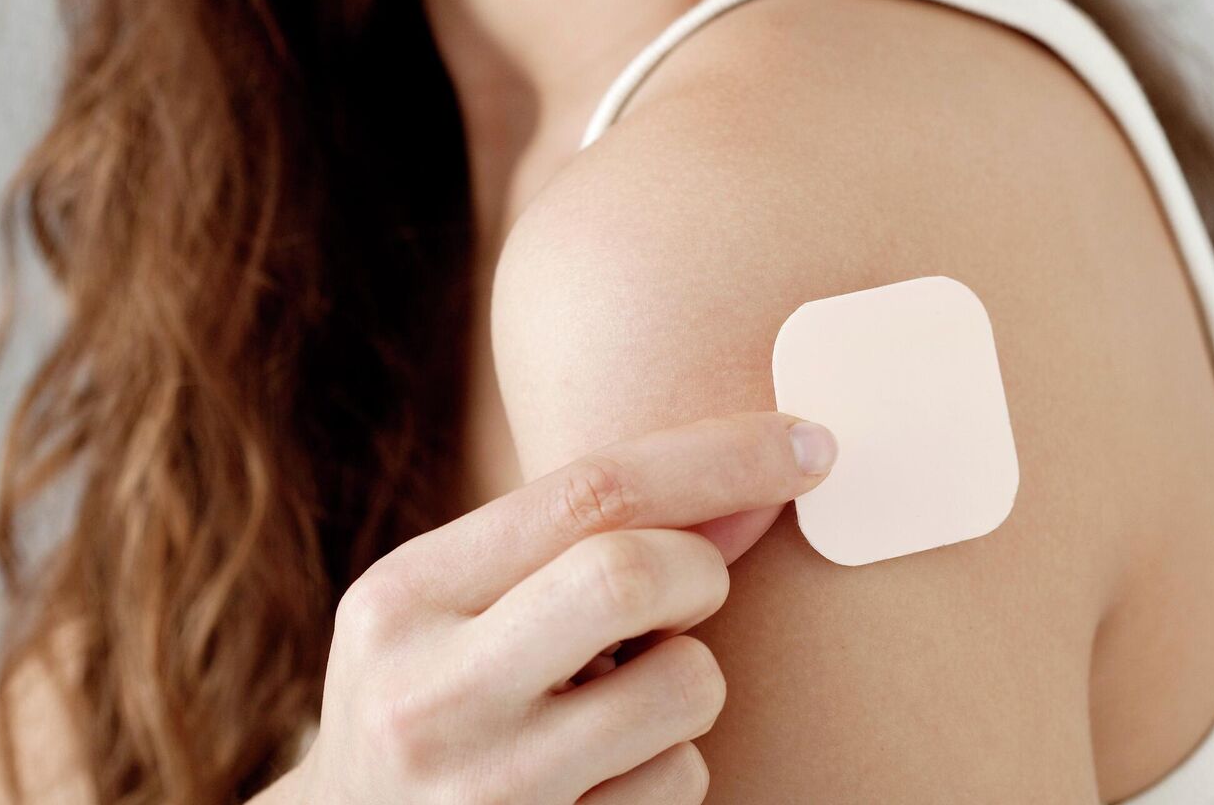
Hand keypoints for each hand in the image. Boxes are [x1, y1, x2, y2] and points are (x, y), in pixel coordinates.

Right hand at [268, 413, 838, 803]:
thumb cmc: (437, 702)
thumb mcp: (467, 608)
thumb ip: (588, 540)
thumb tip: (755, 487)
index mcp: (403, 598)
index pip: (590, 490)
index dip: (722, 457)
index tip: (810, 443)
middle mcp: (429, 696)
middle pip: (632, 573)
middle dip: (697, 571)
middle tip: (684, 597)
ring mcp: (486, 794)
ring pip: (684, 687)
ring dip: (690, 683)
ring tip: (620, 701)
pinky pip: (682, 782)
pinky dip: (672, 766)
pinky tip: (604, 776)